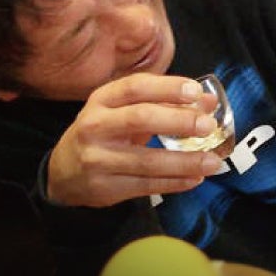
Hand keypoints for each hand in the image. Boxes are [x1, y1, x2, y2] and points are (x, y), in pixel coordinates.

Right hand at [47, 73, 223, 207]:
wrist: (63, 172)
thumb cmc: (103, 132)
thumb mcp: (124, 110)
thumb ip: (164, 102)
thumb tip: (208, 101)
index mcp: (102, 99)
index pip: (135, 87)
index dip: (167, 87)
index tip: (196, 91)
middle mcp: (95, 126)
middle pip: (140, 119)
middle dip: (178, 121)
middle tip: (207, 125)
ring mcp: (97, 159)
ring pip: (146, 160)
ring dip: (185, 161)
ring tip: (213, 161)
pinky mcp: (104, 188)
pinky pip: (146, 186)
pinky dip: (175, 182)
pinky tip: (195, 178)